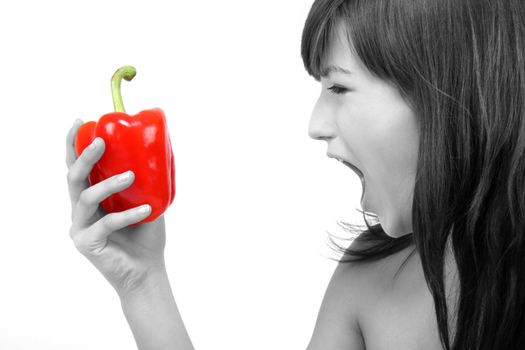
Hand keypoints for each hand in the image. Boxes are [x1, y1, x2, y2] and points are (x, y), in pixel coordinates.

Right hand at [66, 119, 167, 294]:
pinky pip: (106, 223)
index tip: (81, 121)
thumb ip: (146, 180)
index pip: (77, 167)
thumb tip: (161, 148)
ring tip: (130, 176)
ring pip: (85, 197)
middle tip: (101, 141)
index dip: (74, 144)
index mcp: (91, 197)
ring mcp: (80, 227)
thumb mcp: (148, 199)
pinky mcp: (86, 243)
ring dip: (108, 184)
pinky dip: (127, 215)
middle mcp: (80, 210)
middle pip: (73, 178)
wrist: (148, 270)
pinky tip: (146, 209)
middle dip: (84, 156)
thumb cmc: (146, 234)